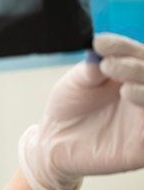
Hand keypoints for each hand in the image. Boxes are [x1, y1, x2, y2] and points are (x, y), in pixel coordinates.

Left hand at [19, 33, 143, 189]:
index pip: (138, 55)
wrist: (55, 141)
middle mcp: (143, 92)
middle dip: (136, 66)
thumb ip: (92, 69)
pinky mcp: (143, 145)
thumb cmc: (68, 107)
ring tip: (123, 87)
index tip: (100, 44)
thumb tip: (101, 49)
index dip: (123, 47)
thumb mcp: (77, 83)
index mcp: (131, 73)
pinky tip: (131, 94)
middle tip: (109, 65)